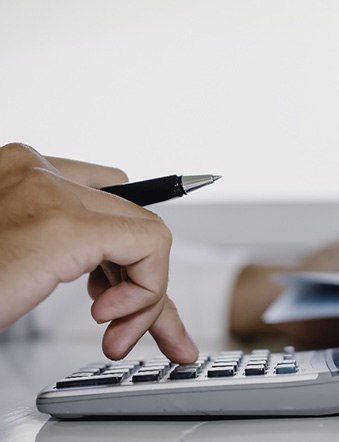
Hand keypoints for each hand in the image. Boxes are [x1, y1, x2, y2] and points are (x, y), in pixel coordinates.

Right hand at [0, 143, 197, 362]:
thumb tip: (118, 277)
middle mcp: (38, 172)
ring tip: (116, 332)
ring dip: (147, 294)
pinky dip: (148, 290)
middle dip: (144, 281)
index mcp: (23, 176)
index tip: (123, 288)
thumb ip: (68, 252)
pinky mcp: (66, 224)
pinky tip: (110, 319)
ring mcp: (52, 192)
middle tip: (128, 327)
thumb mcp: (24, 260)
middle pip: (130, 220)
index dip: (125, 250)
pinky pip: (150, 245)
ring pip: (147, 232)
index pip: (109, 197)